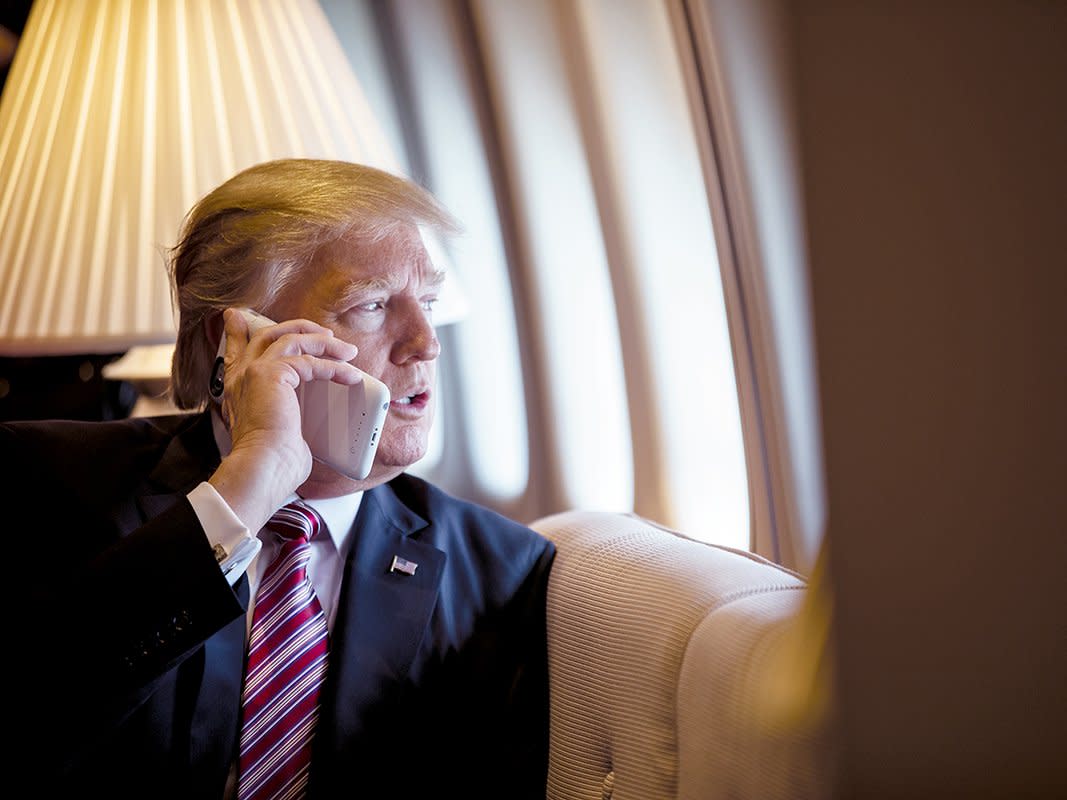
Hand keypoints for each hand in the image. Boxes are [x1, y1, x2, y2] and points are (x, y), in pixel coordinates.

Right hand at [208, 308, 361, 531]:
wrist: (262, 469)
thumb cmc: (272, 463)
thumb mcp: (279, 432)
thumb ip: (286, 417)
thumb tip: (307, 429)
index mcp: (237, 388)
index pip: (236, 350)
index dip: (238, 330)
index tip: (239, 316)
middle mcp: (241, 376)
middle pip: (267, 334)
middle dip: (297, 327)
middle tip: (324, 333)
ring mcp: (254, 372)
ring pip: (291, 339)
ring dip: (323, 343)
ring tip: (347, 352)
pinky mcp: (271, 375)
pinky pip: (308, 361)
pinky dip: (333, 367)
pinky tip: (350, 376)